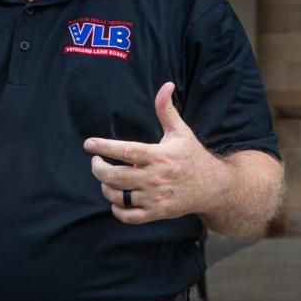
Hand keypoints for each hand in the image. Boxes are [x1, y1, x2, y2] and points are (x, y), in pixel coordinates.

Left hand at [83, 82, 229, 224]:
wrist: (212, 186)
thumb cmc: (192, 156)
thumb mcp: (180, 131)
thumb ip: (167, 110)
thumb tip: (166, 84)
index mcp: (159, 156)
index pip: (126, 151)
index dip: (105, 147)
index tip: (89, 144)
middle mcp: (155, 178)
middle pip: (114, 176)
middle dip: (98, 169)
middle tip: (96, 162)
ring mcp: (155, 197)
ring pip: (118, 196)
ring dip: (106, 187)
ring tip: (107, 178)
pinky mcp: (156, 212)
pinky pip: (127, 216)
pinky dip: (117, 209)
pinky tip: (117, 199)